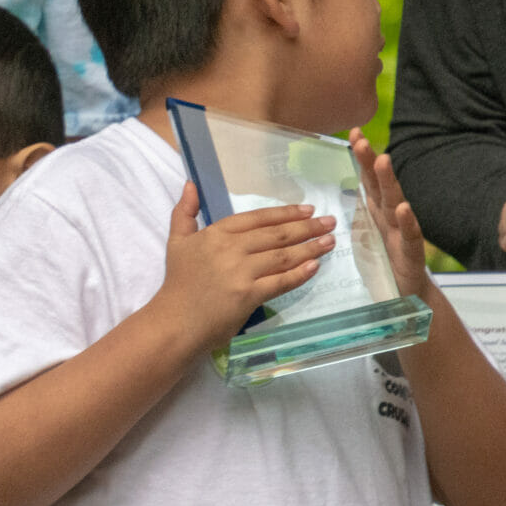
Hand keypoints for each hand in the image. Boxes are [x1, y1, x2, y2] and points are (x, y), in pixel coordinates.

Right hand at [153, 183, 335, 348]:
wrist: (175, 320)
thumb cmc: (178, 281)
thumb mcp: (177, 241)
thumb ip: (184, 212)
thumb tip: (190, 185)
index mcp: (216, 234)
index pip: (258, 218)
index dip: (285, 213)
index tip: (308, 209)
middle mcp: (231, 249)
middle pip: (276, 235)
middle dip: (307, 227)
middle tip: (330, 222)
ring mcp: (242, 273)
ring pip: (283, 256)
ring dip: (310, 248)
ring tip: (330, 241)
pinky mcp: (250, 295)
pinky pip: (281, 281)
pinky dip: (299, 274)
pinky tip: (315, 266)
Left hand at [349, 131, 430, 296]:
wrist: (406, 296)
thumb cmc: (383, 265)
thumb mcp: (364, 235)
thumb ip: (358, 213)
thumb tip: (339, 192)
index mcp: (377, 212)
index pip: (368, 179)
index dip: (362, 157)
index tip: (354, 132)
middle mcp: (390, 218)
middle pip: (380, 185)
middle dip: (371, 161)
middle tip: (362, 140)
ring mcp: (402, 234)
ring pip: (395, 204)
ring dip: (389, 182)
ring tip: (384, 160)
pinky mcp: (410, 254)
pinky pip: (409, 236)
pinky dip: (407, 221)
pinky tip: (403, 208)